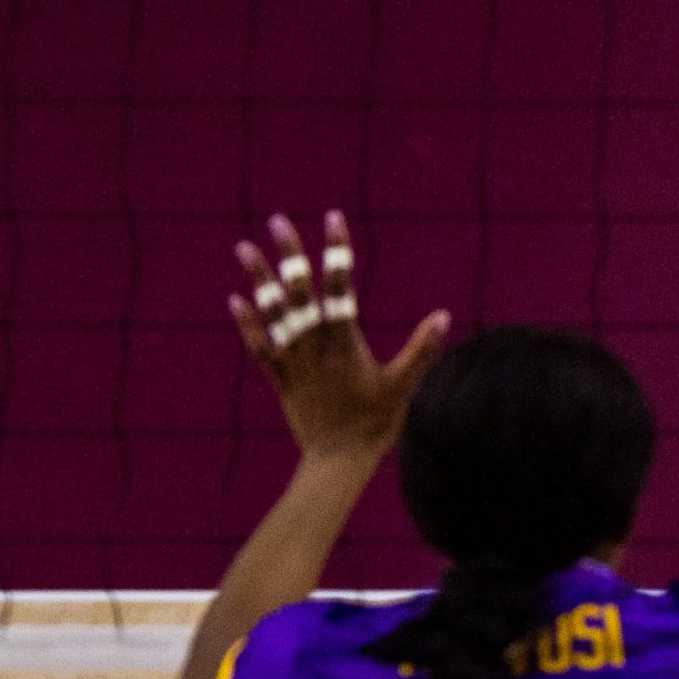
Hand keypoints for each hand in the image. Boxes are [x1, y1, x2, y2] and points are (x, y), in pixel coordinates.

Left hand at [229, 211, 449, 462]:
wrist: (337, 461)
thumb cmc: (375, 423)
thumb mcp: (403, 385)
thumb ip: (422, 349)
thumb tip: (443, 315)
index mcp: (344, 340)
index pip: (339, 285)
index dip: (336, 250)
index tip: (333, 218)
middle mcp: (314, 344)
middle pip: (298, 290)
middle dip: (289, 254)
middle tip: (278, 221)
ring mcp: (293, 360)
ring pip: (273, 312)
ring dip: (258, 278)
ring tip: (244, 247)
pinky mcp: (281, 378)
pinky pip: (259, 346)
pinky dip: (248, 323)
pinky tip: (235, 299)